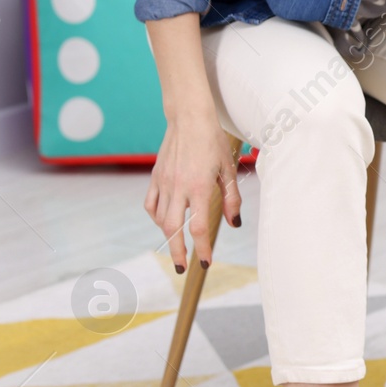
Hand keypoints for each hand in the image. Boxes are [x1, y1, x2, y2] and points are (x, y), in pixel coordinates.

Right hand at [144, 111, 241, 273]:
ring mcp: (163, 182)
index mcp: (198, 187)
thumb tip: (234, 224)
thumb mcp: (228, 170)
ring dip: (168, 235)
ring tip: (178, 245)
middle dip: (178, 252)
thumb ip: (231, 199)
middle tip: (183, 268)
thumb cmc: (213, 142)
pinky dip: (156, 217)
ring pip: (160, 218)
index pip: (199, 227)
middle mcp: (178, 187)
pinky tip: (165, 222)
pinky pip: (151, 204)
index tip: (206, 262)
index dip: (202, 248)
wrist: (188, 118)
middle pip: (173, 229)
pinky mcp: (155, 177)